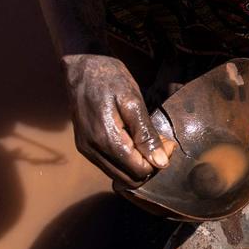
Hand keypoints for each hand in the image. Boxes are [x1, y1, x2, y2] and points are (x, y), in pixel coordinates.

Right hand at [62, 54, 169, 184]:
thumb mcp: (133, 102)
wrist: (81, 69)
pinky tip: (135, 141)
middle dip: (150, 165)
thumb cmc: (110, 80)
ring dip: (139, 164)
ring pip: (120, 176)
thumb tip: (160, 162)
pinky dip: (127, 161)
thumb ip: (146, 134)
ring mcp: (87, 150)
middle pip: (131, 178)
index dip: (158, 161)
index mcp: (106, 140)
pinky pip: (111, 166)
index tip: (167, 141)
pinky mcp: (85, 147)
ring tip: (148, 140)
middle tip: (161, 143)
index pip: (140, 171)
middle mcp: (92, 150)